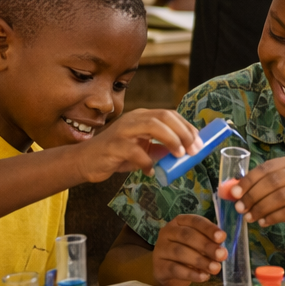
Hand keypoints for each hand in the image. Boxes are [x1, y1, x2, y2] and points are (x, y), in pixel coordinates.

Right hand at [70, 108, 198, 183]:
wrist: (85, 161)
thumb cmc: (117, 155)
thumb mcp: (143, 149)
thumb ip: (161, 148)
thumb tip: (187, 153)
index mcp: (142, 117)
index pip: (170, 114)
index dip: (187, 127)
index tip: (199, 142)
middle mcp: (133, 119)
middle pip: (164, 116)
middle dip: (183, 132)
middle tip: (193, 149)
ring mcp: (122, 131)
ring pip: (152, 126)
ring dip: (170, 139)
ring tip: (179, 155)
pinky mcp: (113, 146)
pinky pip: (135, 151)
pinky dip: (147, 162)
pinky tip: (151, 171)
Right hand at [153, 213, 225, 285]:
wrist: (170, 272)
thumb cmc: (189, 252)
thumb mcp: (200, 244)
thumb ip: (210, 243)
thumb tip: (222, 250)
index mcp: (180, 221)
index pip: (195, 221)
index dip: (209, 228)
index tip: (222, 237)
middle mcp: (168, 232)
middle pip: (187, 236)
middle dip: (206, 245)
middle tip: (222, 255)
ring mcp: (161, 248)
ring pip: (180, 252)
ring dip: (200, 260)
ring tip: (215, 268)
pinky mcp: (158, 266)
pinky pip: (174, 269)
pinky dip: (190, 274)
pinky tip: (203, 277)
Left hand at [228, 155, 284, 238]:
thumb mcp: (279, 188)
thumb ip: (258, 187)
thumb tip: (230, 190)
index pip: (266, 168)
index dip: (248, 180)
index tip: (233, 193)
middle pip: (273, 182)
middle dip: (252, 196)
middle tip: (239, 208)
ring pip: (281, 197)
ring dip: (261, 208)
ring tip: (249, 218)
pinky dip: (272, 218)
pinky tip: (263, 223)